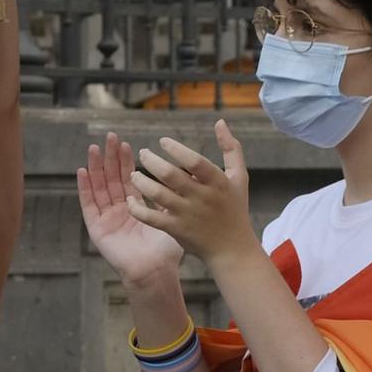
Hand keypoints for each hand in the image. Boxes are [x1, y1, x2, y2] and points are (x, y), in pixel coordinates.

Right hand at [76, 132, 183, 287]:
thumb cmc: (167, 250)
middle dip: (111, 158)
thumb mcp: (171, 217)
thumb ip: (171, 197)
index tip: (127, 143)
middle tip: (110, 137)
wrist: (155, 271)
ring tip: (94, 148)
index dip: (126, 161)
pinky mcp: (97, 228)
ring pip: (99, 187)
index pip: (129, 178)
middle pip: (112, 178)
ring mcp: (107, 218)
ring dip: (95, 167)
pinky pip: (88, 205)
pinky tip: (82, 171)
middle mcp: (120, 210)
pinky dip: (84, 188)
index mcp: (136, 207)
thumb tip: (181, 174)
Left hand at [125, 121, 255, 265]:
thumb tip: (220, 122)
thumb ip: (231, 148)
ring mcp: (188, 215)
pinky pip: (151, 217)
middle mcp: (203, 197)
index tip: (162, 141)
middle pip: (171, 175)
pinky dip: (137, 208)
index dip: (176, 149)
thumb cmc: (234, 208)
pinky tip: (131, 199)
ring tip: (134, 174)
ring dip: (141, 182)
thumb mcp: (239, 177)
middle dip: (152, 161)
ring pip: (157, 194)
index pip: (195, 161)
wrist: (232, 249)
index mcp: (218, 182)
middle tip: (143, 153)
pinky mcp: (177, 230)